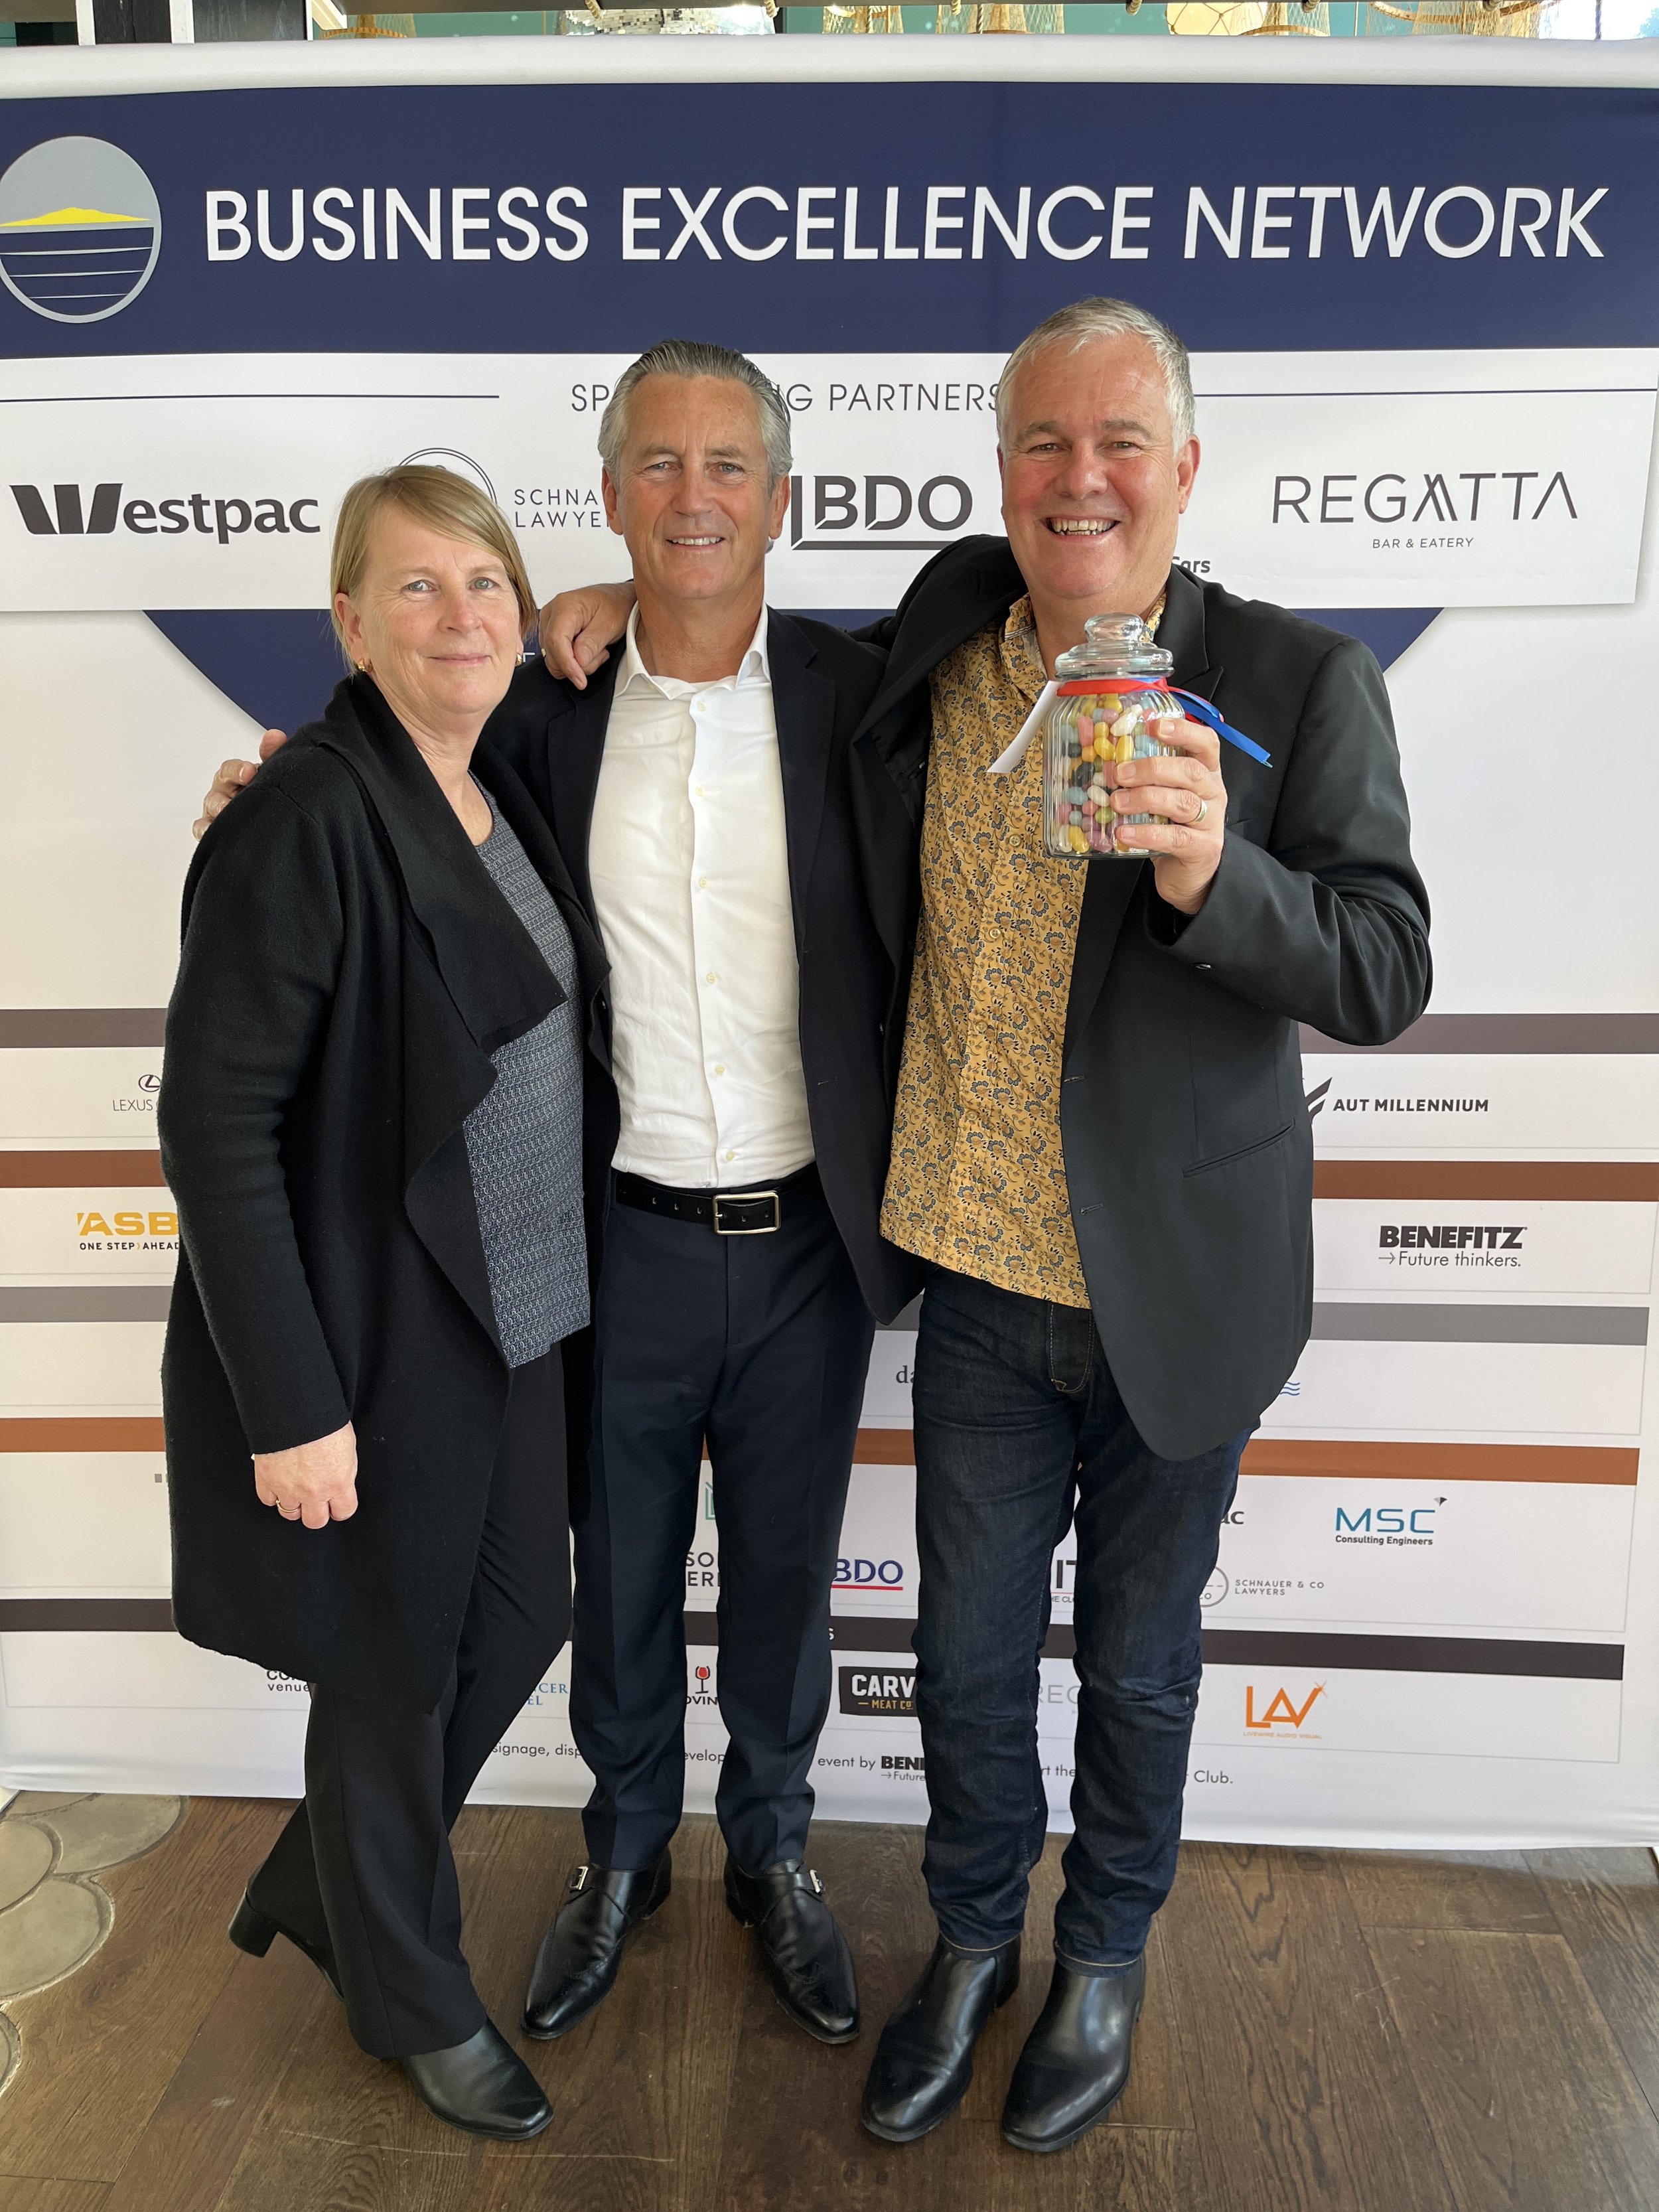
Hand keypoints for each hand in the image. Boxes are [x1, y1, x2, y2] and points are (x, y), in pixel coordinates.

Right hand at [193, 727, 287, 839]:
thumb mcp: (269, 774)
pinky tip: (214, 830)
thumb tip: (275, 736)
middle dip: (230, 786)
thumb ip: (272, 754)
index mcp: (235, 776)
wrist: (264, 822)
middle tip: (241, 791)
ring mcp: (215, 811)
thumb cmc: (260, 794)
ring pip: (212, 807)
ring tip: (229, 810)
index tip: (250, 771)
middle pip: (220, 785)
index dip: (239, 769)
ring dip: (220, 808)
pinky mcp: (210, 831)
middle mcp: (223, 791)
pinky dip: (205, 829)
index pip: (231, 768)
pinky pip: (202, 829)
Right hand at [254, 1421, 357, 1530]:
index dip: (340, 1508)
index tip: (337, 1504)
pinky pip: (267, 1500)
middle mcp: (314, 1492)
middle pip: (315, 1521)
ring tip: (296, 1491)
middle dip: (317, 1512)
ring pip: (289, 1513)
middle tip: (316, 1501)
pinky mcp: (266, 1481)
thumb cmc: (324, 1421)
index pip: (343, 1512)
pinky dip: (272, 1494)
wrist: (295, 1410)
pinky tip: (278, 1483)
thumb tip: (340, 1478)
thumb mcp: (347, 1446)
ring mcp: (288, 1489)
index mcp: (338, 1482)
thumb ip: (343, 1470)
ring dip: (294, 1504)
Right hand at [537, 581, 636, 687]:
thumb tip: (579, 661)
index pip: (556, 641)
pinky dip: (573, 660)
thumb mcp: (609, 625)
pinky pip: (556, 657)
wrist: (615, 600)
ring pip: (553, 659)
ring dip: (577, 663)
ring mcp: (548, 624)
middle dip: (577, 665)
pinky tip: (587, 650)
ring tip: (596, 650)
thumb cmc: (614, 606)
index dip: (567, 664)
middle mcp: (551, 613)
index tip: (581, 680)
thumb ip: (592, 643)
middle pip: (552, 653)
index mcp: (564, 606)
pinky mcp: (551, 634)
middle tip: (600, 655)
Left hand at [1109, 715, 1226, 916]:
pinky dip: (1147, 834)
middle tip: (1120, 774)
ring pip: (1183, 803)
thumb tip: (1096, 746)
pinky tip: (1124, 833)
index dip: (1183, 730)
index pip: (1206, 743)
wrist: (1188, 873)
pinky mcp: (1202, 848)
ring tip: (1116, 802)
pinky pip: (1175, 837)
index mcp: (1205, 772)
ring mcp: (1210, 821)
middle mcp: (1212, 793)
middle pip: (1190, 771)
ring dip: (1145, 798)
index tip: (1154, 725)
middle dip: (1152, 768)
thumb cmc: (1169, 825)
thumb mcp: (1158, 794)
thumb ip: (1139, 774)